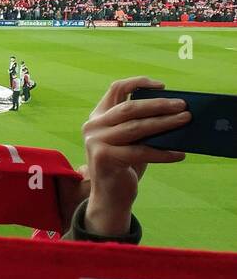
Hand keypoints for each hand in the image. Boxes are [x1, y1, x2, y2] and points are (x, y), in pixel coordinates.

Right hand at [79, 77, 187, 236]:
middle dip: (159, 105)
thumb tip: (174, 110)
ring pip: (135, 127)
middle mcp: (93, 126)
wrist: (110, 196)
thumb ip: (140, 123)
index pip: (116, 89)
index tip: (162, 86)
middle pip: (129, 107)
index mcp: (98, 116)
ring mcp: (95, 142)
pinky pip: (140, 152)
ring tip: (185, 121)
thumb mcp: (130, 139)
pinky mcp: (104, 158)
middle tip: (183, 106)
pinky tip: (179, 154)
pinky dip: (162, 153)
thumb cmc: (125, 164)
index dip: (139, 83)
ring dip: (164, 123)